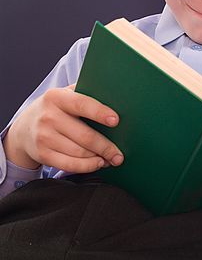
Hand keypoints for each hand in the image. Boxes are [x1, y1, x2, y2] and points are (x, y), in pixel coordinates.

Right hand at [4, 84, 123, 172]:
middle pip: (84, 135)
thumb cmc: (55, 108)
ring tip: (112, 158)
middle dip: (106, 146)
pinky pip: (69, 164)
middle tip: (119, 153)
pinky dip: (87, 166)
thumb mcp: (65, 94)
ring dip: (99, 158)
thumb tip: (114, 97)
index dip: (100, 112)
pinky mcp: (43, 154)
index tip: (116, 120)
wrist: (24, 128)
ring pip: (79, 152)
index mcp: (56, 97)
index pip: (82, 104)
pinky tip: (97, 163)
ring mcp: (44, 137)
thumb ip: (85, 92)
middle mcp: (49, 116)